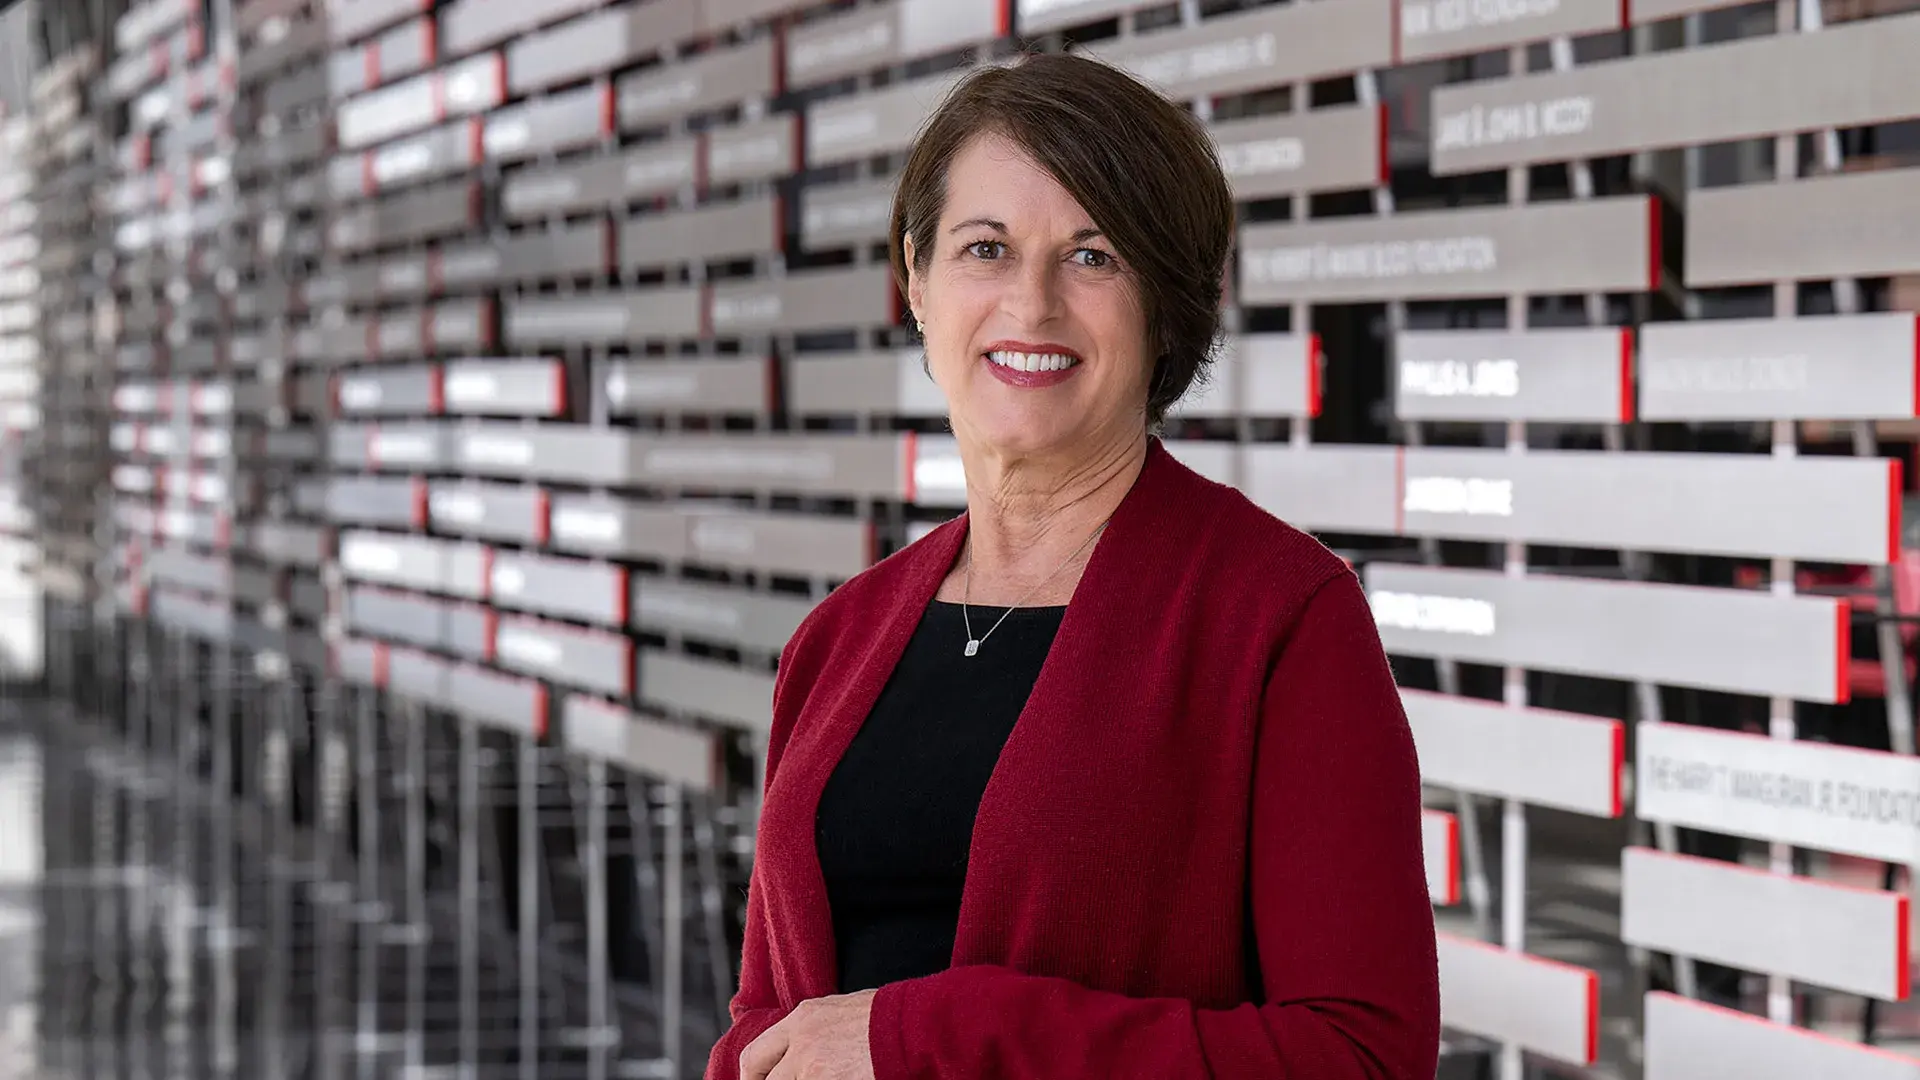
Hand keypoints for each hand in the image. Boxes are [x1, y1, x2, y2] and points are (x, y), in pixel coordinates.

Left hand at [740, 989, 878, 1079]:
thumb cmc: (887, 1018)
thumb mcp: (841, 1011)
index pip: (756, 1052)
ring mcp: (812, 1064)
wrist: (912, 1025)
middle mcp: (800, 1039)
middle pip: (762, 1075)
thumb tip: (799, 1051)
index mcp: (802, 1017)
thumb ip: (814, 1029)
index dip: (753, 1075)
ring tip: (823, 1077)